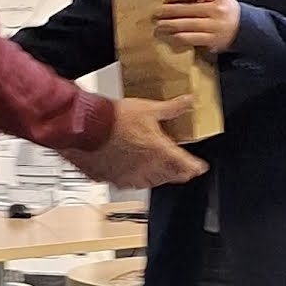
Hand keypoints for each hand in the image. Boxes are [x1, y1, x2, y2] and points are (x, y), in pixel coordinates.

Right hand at [84, 95, 206, 189]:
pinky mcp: (111, 179)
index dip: (196, 167)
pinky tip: (131, 174)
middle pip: (169, 177)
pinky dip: (133, 179)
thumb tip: (188, 101)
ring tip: (160, 174)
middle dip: (178, 174)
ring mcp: (128, 176)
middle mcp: (146, 168)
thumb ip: (171, 108)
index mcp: (159, 151)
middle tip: (182, 171)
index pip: (185, 164)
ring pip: (150, 184)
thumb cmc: (113, 119)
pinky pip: (127, 184)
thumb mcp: (148, 109)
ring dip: (157, 178)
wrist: (85, 126)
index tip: (200, 167)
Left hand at [152, 0, 239, 53]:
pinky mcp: (212, 40)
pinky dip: (177, 37)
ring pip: (185, 25)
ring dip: (168, 26)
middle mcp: (217, 10)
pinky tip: (169, 37)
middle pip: (186, 9)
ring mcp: (214, 26)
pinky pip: (190, 38)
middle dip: (167, 11)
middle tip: (155, 14)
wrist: (247, 30)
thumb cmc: (228, 13)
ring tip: (158, 26)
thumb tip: (175, 0)